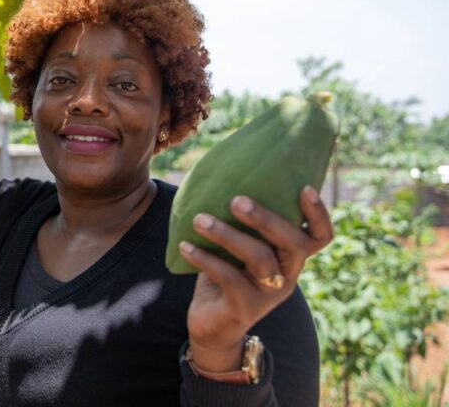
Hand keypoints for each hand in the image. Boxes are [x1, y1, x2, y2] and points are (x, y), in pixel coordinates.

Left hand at [180, 186, 333, 371]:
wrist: (212, 326)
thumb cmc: (226, 275)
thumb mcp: (237, 250)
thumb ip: (240, 225)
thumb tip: (220, 180)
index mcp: (290, 258)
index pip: (320, 237)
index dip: (318, 214)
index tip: (304, 187)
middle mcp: (288, 275)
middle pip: (293, 243)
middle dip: (266, 219)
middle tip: (236, 200)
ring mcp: (269, 294)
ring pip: (259, 259)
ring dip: (227, 235)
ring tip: (199, 219)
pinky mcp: (246, 308)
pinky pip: (228, 278)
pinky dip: (206, 259)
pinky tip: (186, 246)